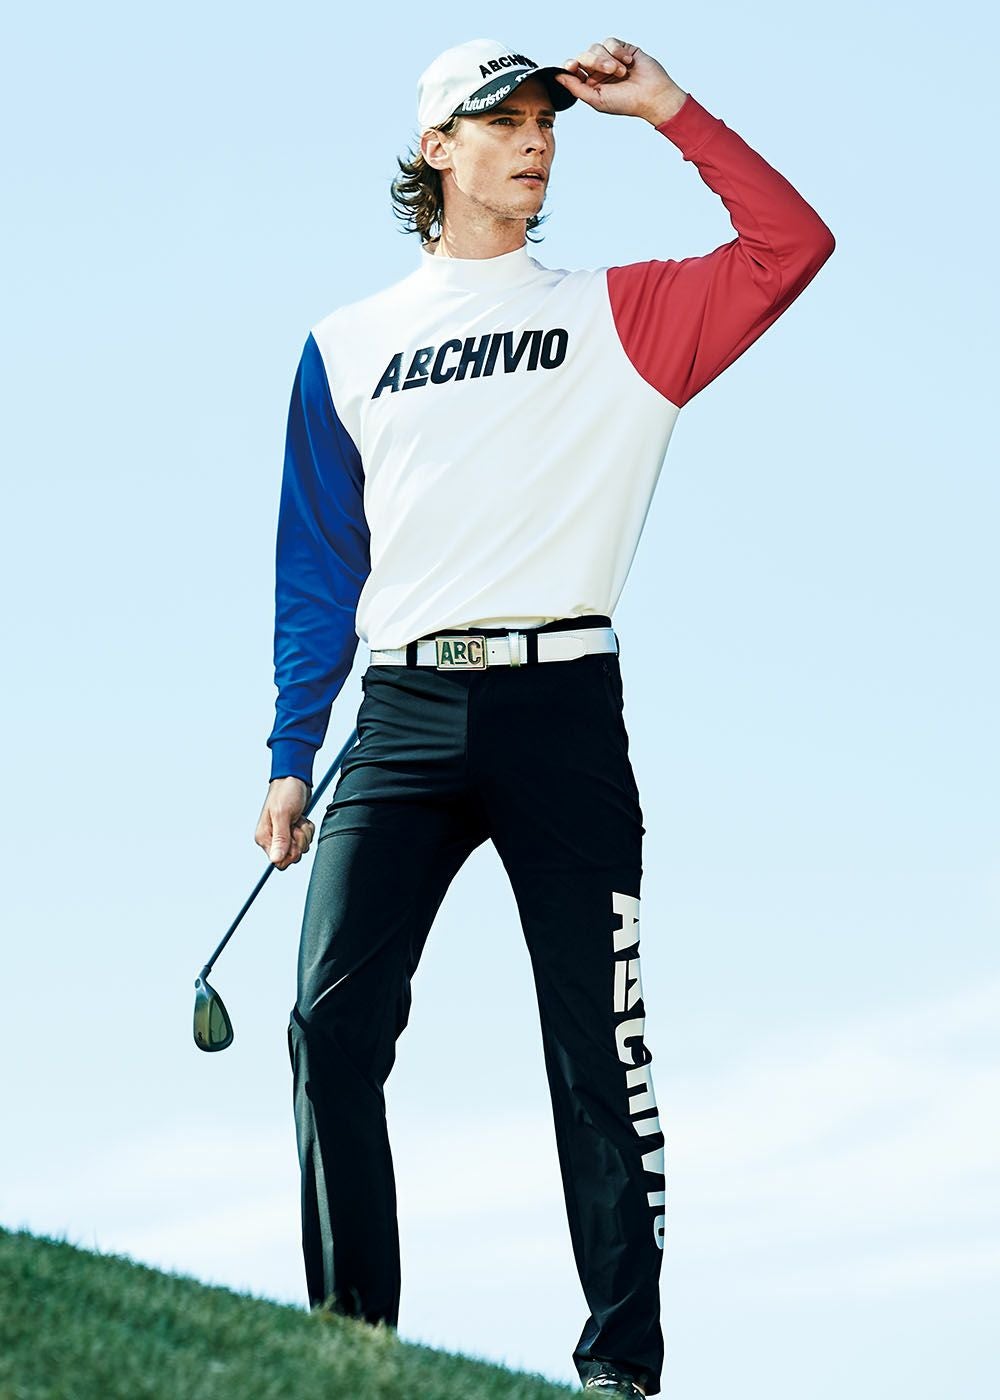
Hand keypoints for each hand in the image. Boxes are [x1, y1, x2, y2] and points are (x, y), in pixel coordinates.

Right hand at [255, 777, 314, 869]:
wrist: (295, 779)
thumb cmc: (285, 792)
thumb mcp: (283, 814)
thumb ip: (280, 838)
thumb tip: (275, 860)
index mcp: (264, 837)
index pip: (279, 862)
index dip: (291, 851)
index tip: (292, 835)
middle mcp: (272, 838)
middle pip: (292, 856)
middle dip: (299, 840)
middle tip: (295, 824)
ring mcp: (284, 835)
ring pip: (301, 847)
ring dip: (304, 833)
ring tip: (298, 819)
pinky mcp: (293, 830)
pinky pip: (306, 839)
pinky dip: (307, 829)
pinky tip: (301, 818)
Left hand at [554, 38, 686, 125]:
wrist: (652, 95)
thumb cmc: (627, 103)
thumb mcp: (597, 99)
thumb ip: (576, 88)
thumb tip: (557, 77)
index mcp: (590, 84)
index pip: (573, 70)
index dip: (569, 65)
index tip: (572, 66)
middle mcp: (598, 71)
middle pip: (583, 56)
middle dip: (595, 61)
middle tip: (610, 70)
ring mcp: (609, 59)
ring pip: (596, 47)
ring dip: (609, 59)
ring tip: (622, 71)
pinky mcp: (621, 49)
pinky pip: (610, 42)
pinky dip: (618, 52)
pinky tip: (628, 62)